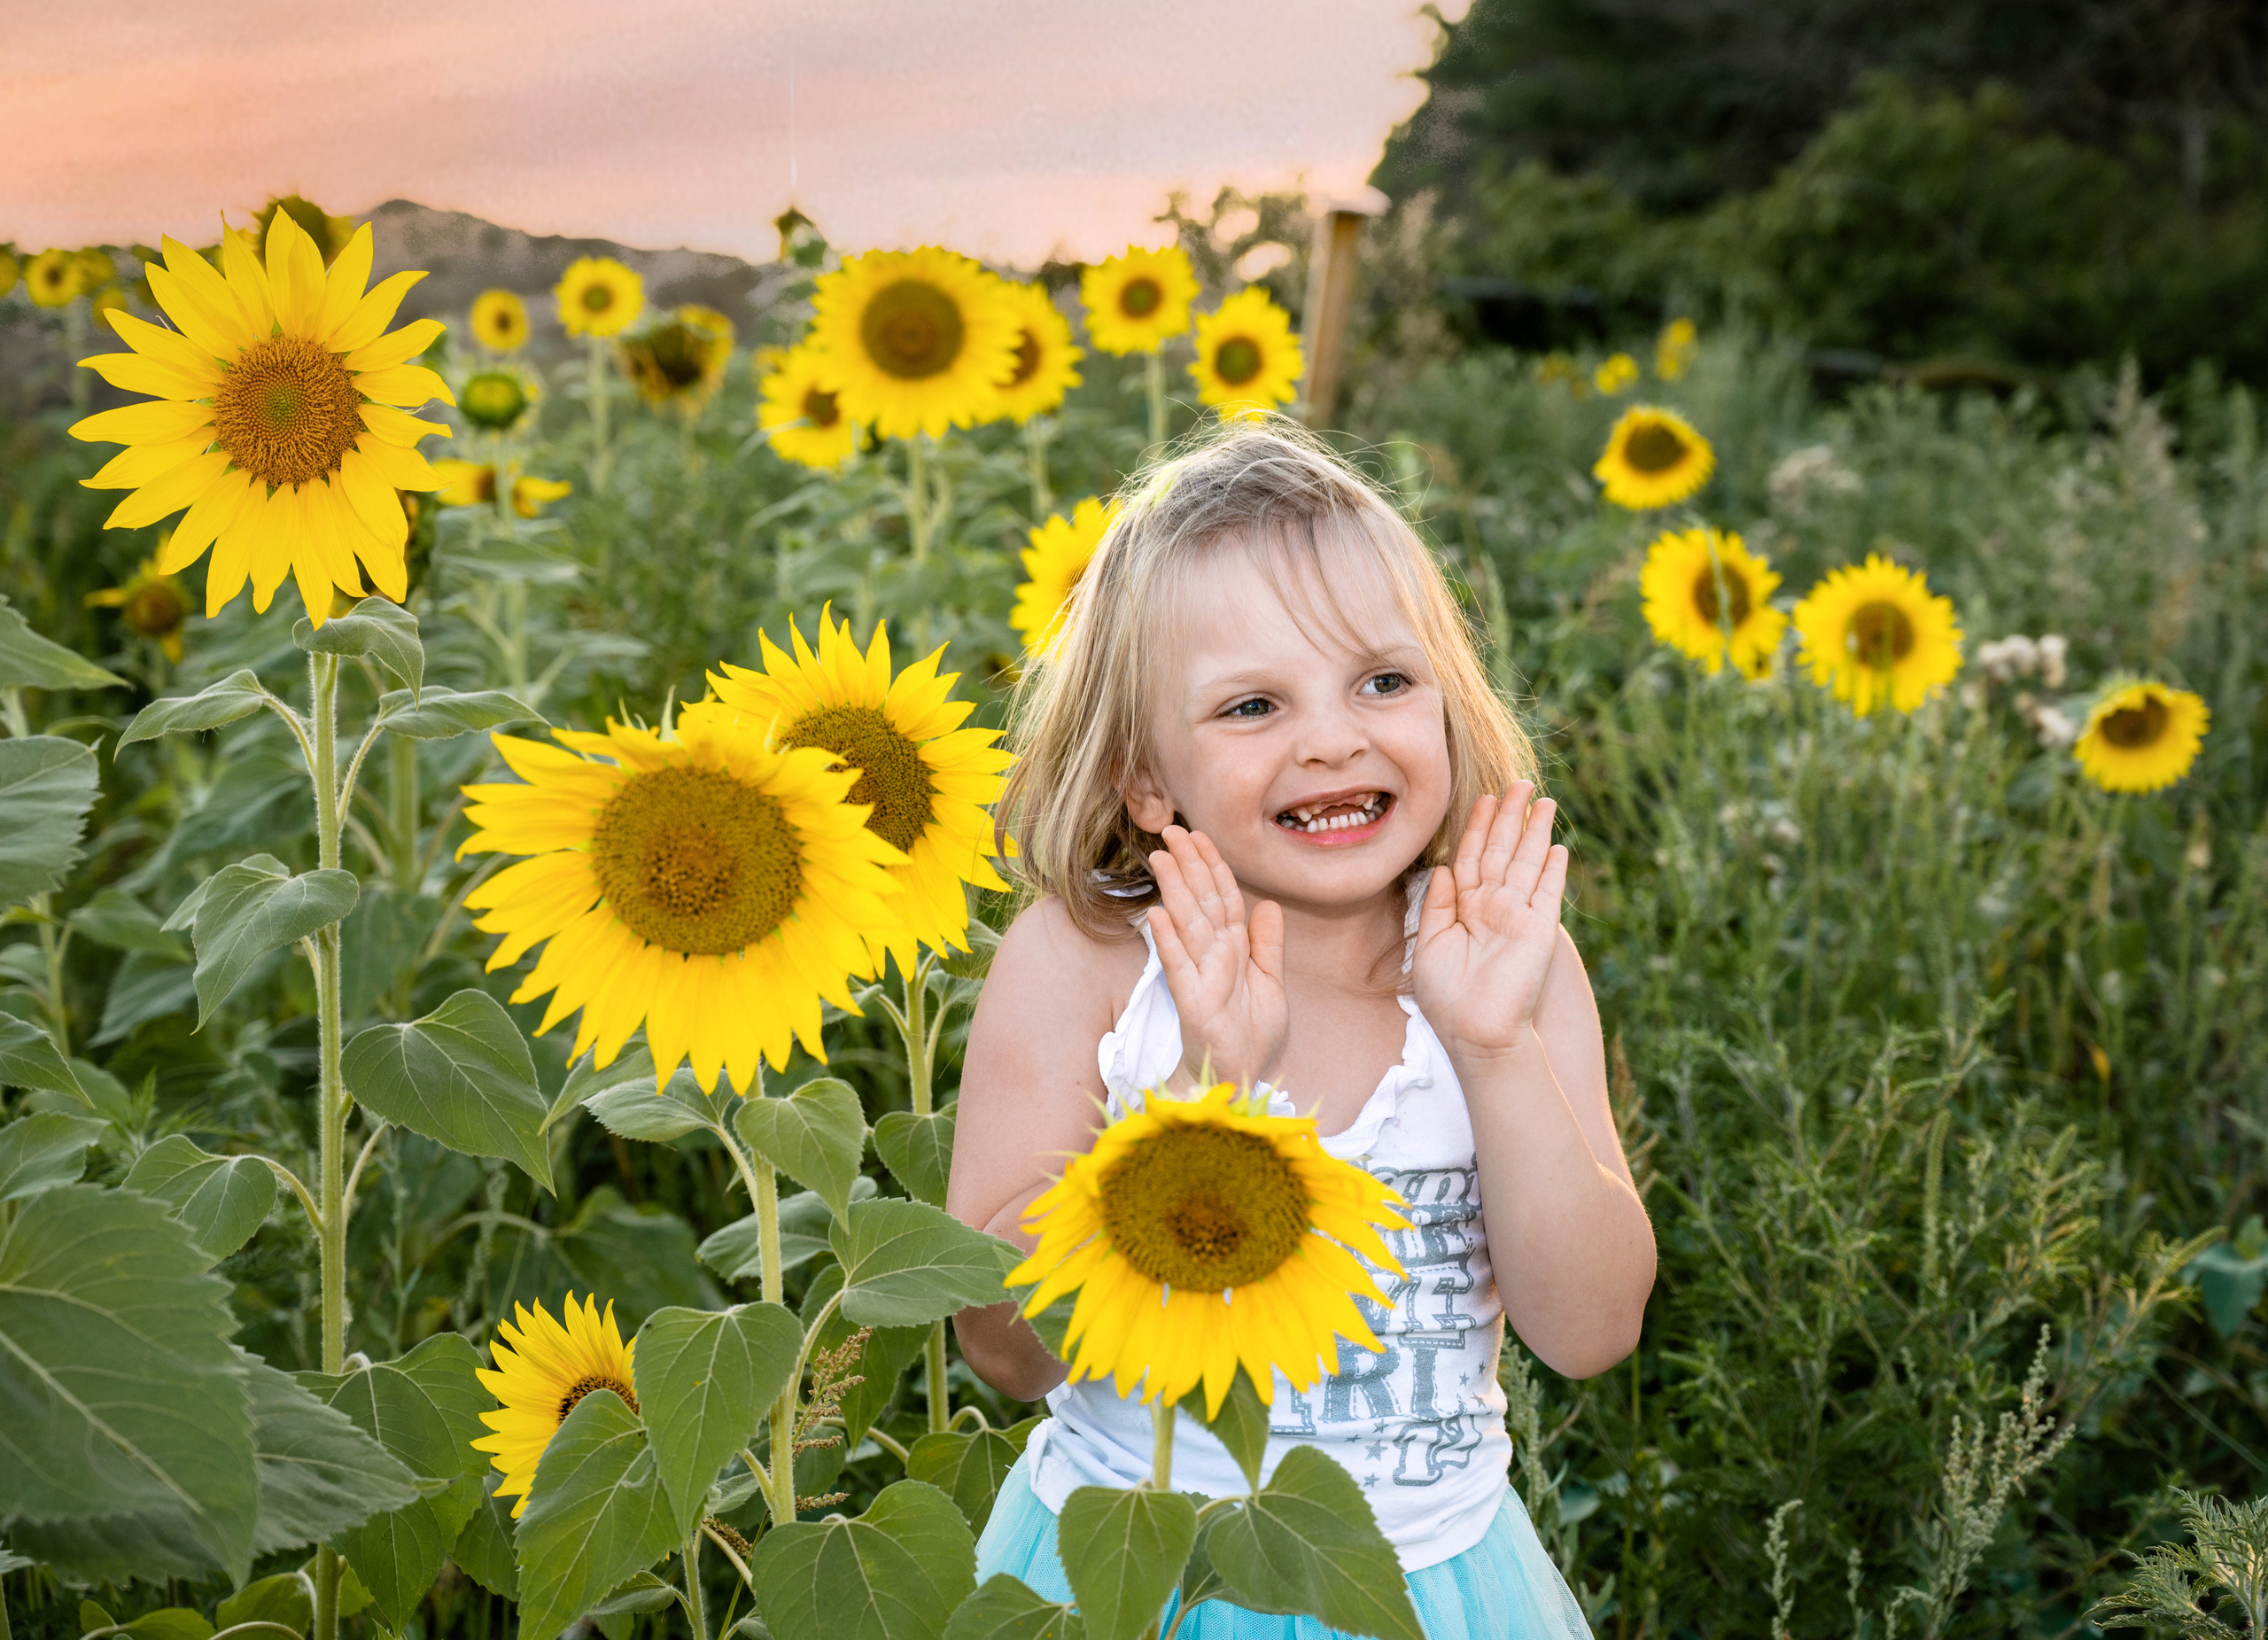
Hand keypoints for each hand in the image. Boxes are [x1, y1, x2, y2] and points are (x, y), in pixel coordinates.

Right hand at [1146, 826, 1286, 1087]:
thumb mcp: (1271, 983)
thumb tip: (1267, 904)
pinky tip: (1157, 915)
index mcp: (1233, 949)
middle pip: (1201, 902)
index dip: (1212, 865)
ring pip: (1188, 924)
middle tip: (1171, 830)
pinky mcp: (1192, 1002)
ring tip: (1160, 858)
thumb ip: (1267, 945)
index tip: (1199, 835)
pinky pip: (1180, 967)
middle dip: (1188, 865)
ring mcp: (1201, 977)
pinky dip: (1169, 941)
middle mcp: (1213, 957)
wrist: (1242, 1076)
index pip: (1221, 897)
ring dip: (1175, 890)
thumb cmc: (1252, 1033)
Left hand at [1411, 782, 1569, 1066]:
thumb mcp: (1429, 945)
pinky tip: (1558, 846)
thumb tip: (1442, 867)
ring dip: (1536, 831)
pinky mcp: (1539, 930)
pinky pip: (1547, 892)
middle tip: (1518, 782)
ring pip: (1528, 863)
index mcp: (1464, 909)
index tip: (1484, 798)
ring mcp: (1518, 917)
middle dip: (1510, 816)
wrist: (1476, 1034)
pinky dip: (1553, 870)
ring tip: (1544, 800)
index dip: (1479, 827)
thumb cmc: (1446, 998)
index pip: (1473, 857)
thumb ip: (1437, 905)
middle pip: (1503, 851)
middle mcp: (1493, 907)